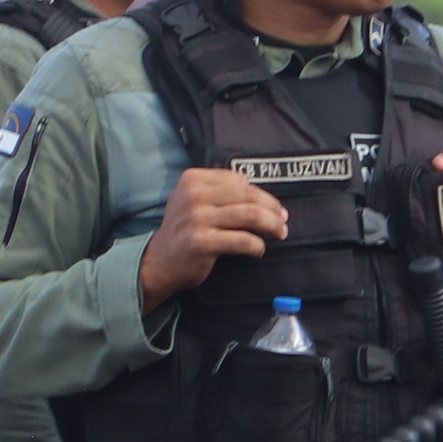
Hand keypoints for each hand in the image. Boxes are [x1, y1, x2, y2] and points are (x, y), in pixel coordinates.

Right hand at [139, 167, 286, 311]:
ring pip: (249, 215)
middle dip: (272, 208)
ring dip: (271, 225)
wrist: (159, 262)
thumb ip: (218, 188)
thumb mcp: (192, 200)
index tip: (273, 206)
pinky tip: (259, 249)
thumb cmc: (183, 230)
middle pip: (247, 196)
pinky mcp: (202, 242)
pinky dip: (257, 245)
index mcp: (192, 179)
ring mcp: (196, 218)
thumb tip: (252, 184)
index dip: (261, 193)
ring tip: (280, 233)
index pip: (238, 180)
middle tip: (283, 220)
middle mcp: (193, 195)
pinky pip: (242, 240)